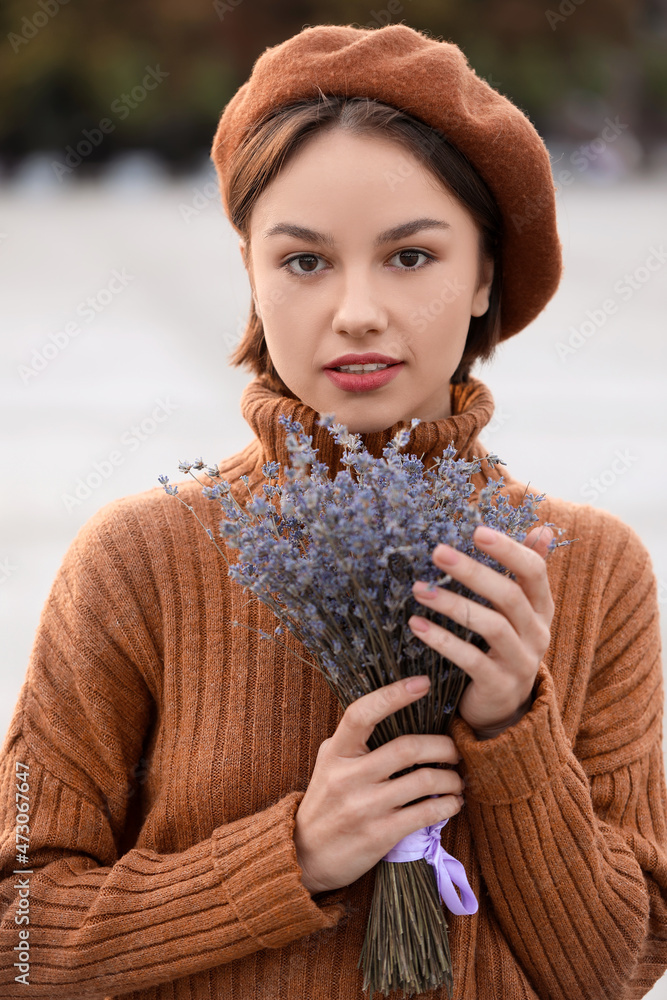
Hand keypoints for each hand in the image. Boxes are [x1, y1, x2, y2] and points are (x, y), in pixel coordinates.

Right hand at [293, 676, 463, 894]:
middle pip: (407, 748)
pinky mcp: (379, 835)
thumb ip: (353, 740)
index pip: (362, 714)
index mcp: (336, 752)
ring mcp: (364, 807)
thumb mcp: (329, 763)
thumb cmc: (325, 802)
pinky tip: (453, 803)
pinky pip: (425, 814)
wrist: (305, 855)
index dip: (394, 695)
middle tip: (455, 750)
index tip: (423, 682)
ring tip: (457, 780)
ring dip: (451, 779)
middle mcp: (348, 777)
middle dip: (443, 746)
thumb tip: (390, 710)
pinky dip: (448, 806)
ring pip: (423, 781)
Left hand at [408, 523, 554, 733]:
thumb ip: (527, 571)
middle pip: (510, 596)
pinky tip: (417, 624)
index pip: (534, 571)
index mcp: (542, 608)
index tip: (476, 531)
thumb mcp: (520, 610)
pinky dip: (442, 641)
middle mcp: (537, 633)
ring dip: (452, 604)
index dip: (508, 549)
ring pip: (491, 626)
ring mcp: (521, 661)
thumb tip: (543, 529)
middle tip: (438, 552)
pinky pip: (471, 660)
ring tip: (419, 589)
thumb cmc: (505, 645)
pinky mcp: (499, 685)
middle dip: (473, 572)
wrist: (503, 708)